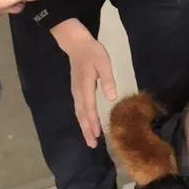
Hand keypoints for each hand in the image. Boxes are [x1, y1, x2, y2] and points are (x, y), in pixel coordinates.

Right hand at [51, 18, 117, 147]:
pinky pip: (79, 108)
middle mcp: (78, 92)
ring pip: (79, 113)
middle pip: (82, 115)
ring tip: (90, 139)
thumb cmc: (92, 52)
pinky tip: (87, 124)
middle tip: (92, 145)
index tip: (97, 136)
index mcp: (85, 87)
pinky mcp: (77, 90)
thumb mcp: (104, 63)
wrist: (76, 44)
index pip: (89, 109)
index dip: (93, 123)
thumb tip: (112, 97)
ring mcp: (76, 91)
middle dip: (87, 130)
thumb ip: (107, 80)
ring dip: (84, 126)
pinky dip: (83, 119)